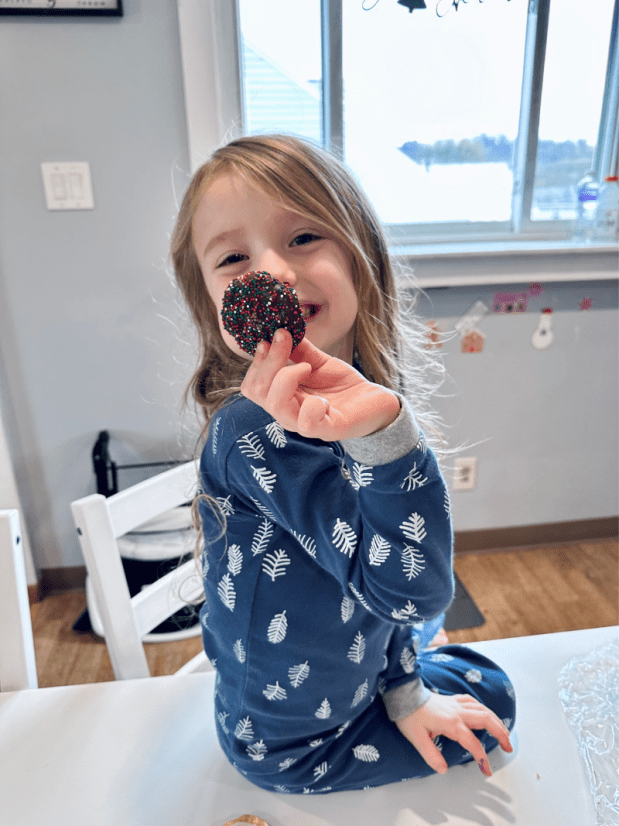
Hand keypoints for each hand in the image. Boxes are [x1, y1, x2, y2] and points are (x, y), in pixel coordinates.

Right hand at [240, 330, 399, 441]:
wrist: (373, 401)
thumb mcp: (317, 362)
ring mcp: (304, 424)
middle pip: (258, 392)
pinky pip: (306, 422)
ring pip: (276, 405)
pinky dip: (313, 405)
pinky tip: (325, 399)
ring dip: (287, 377)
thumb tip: (281, 329)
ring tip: (307, 367)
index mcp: (281, 396)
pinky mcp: (326, 430)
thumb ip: (298, 350)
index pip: (252, 385)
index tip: (271, 336)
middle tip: (286, 342)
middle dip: (270, 361)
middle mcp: (287, 412)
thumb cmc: (342, 385)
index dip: (257, 361)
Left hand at [395, 692, 512, 775]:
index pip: (473, 742)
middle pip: (486, 719)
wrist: (404, 695)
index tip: (486, 770)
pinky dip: (483, 708)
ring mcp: (456, 704)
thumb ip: (431, 755)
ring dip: (496, 720)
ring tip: (504, 732)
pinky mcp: (452, 699)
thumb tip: (443, 769)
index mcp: (451, 723)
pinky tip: (485, 713)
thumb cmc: (409, 716)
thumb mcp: (417, 738)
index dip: (482, 757)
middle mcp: (457, 711)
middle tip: (508, 747)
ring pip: (482, 709)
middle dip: (500, 733)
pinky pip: (473, 701)